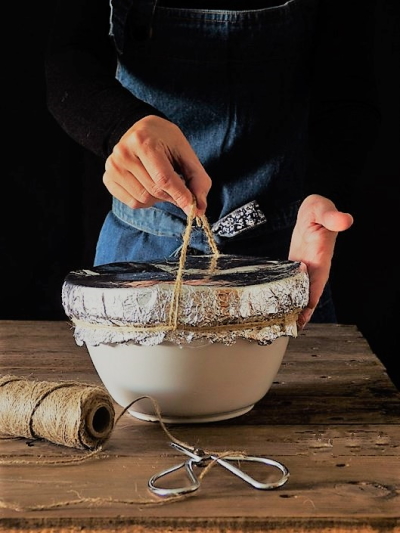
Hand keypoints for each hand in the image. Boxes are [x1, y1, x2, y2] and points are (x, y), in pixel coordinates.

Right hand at [103, 115, 211, 215]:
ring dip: (159, 199)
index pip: (164, 178)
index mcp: (143, 141)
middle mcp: (123, 153)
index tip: (193, 209)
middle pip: (154, 191)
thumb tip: (199, 209)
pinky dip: (146, 201)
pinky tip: (148, 186)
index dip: (180, 196)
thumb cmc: (164, 140)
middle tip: (178, 190)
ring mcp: (113, 167)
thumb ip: (197, 179)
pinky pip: (132, 203)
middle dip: (171, 196)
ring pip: (143, 199)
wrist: (138, 129)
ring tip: (161, 184)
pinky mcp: (108, 178)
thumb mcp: (185, 151)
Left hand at [288, 194, 353, 327]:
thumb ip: (332, 216)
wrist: (312, 210)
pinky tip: (274, 306)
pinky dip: (283, 295)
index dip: (310, 303)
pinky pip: (289, 284)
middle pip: (307, 296)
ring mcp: (304, 268)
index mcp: (321, 259)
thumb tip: (344, 220)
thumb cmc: (319, 210)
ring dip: (290, 308)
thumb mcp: (323, 210)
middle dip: (299, 314)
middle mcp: (313, 268)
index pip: (317, 286)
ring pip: (297, 293)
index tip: (301, 320)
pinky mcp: (295, 266)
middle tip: (286, 331)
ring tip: (279, 325)